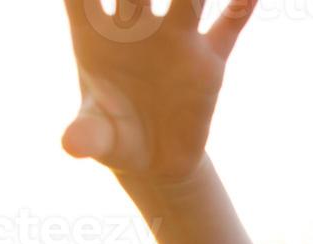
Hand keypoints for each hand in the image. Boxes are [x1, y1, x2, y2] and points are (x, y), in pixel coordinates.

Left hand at [59, 0, 258, 183]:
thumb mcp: (98, 139)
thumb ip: (86, 136)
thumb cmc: (114, 138)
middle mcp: (136, 28)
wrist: (154, 160)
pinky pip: (228, 28)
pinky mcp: (208, 62)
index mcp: (96, 35)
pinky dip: (240, 9)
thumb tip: (71, 145)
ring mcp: (174, 40)